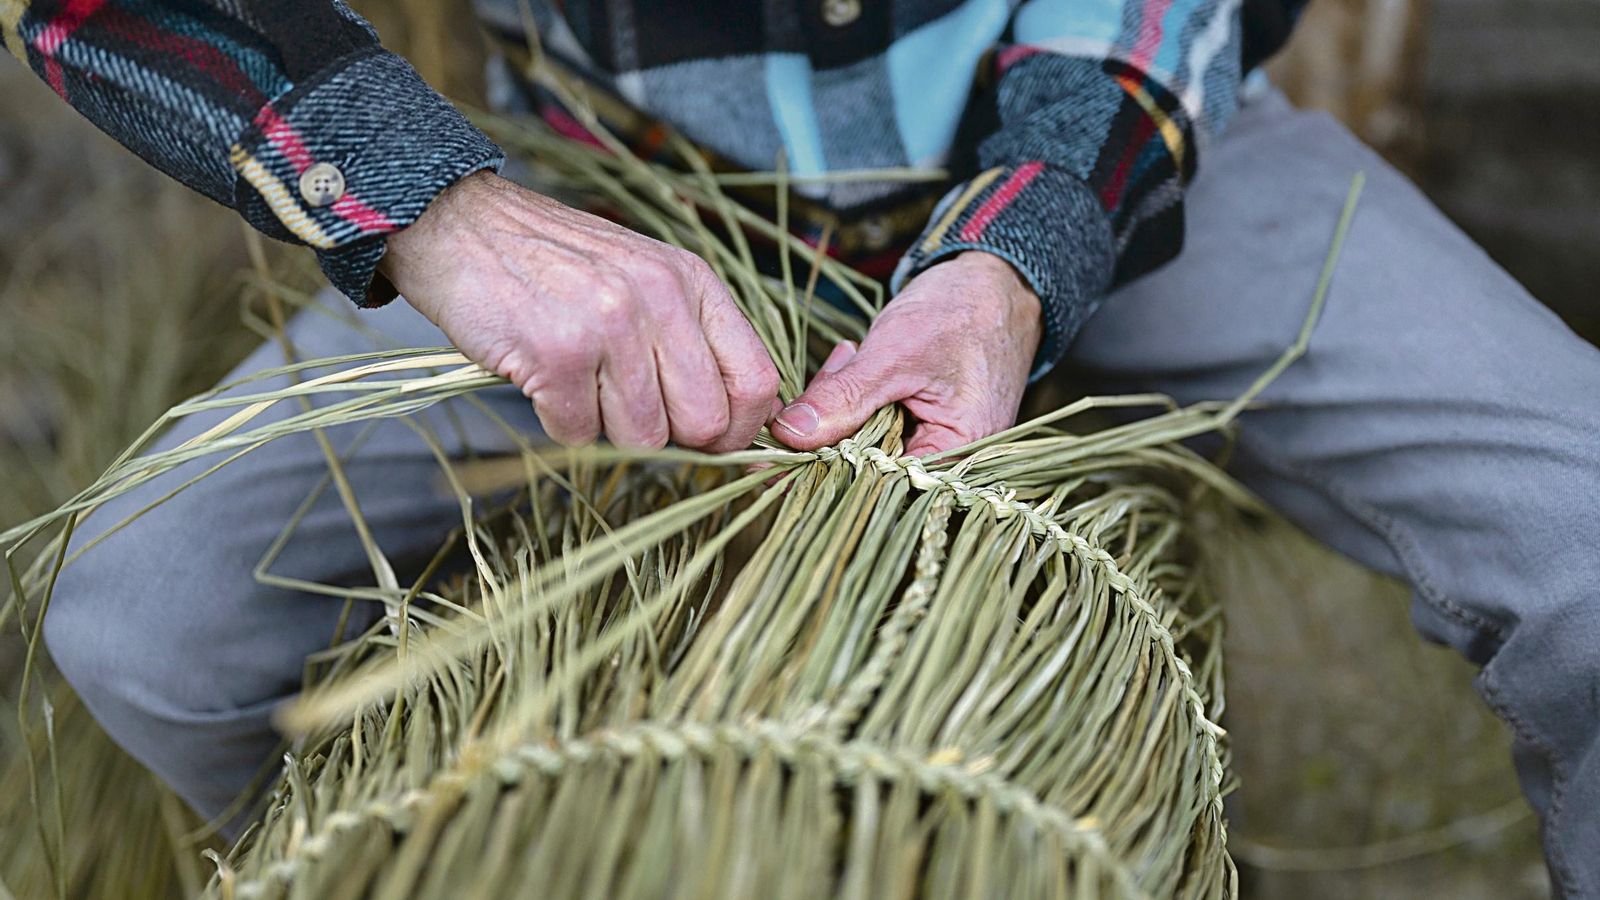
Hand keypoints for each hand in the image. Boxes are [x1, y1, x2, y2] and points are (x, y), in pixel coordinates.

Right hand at [381, 171, 780, 450]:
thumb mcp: (645, 278)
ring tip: (578, 378)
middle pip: (705, 424)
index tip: (712, 440)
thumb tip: (736, 428)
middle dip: (670, 437)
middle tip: (628, 410)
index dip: (740, 430)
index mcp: (693, 282)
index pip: (758, 383)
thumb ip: (693, 340)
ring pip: (643, 438)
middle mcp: (662, 299)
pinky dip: (558, 420)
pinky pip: (579, 433)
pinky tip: (543, 376)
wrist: (460, 224)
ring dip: (606, 425)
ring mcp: (610, 325)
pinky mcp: (557, 354)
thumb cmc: (556, 263)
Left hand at [771, 251, 1041, 456]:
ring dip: (844, 404)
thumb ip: (844, 398)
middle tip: (834, 369)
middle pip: (869, 468)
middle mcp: (949, 461)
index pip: (879, 484)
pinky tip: (856, 362)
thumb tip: (789, 436)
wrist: (996, 282)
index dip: (829, 465)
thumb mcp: (895, 353)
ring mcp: (934, 442)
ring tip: (851, 357)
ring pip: (865, 444)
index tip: (787, 444)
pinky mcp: (919, 424)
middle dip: (836, 424)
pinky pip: (874, 424)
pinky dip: (858, 396)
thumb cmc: (961, 311)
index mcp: (957, 455)